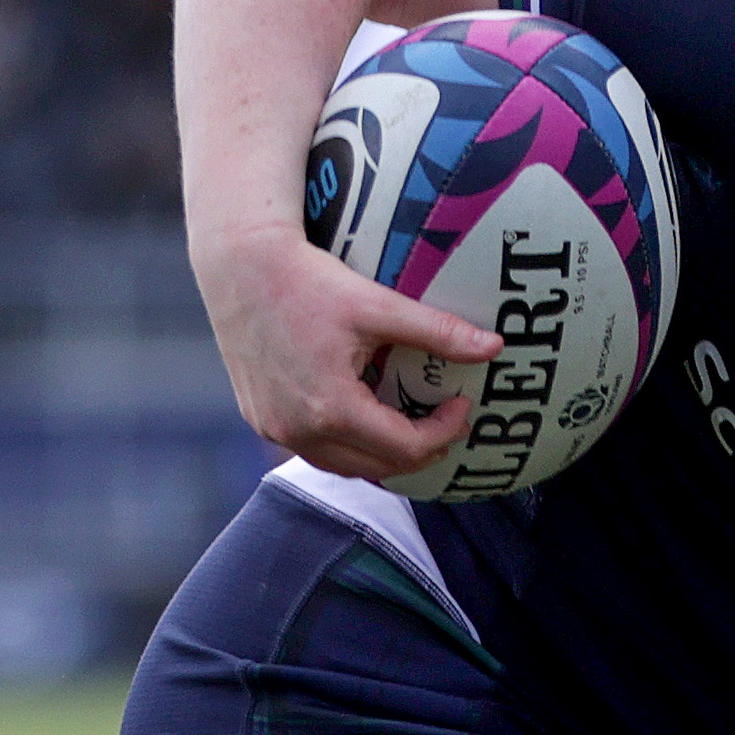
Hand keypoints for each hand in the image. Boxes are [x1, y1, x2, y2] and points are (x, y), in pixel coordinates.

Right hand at [192, 223, 498, 483]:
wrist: (240, 268)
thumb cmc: (307, 281)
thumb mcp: (378, 305)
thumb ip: (438, 332)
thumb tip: (495, 347)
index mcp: (331, 408)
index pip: (404, 448)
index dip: (443, 432)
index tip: (461, 404)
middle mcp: (298, 431)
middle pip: (376, 467)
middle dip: (418, 449)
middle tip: (444, 420)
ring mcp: (275, 430)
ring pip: (342, 466)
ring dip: (380, 453)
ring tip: (408, 423)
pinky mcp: (261, 420)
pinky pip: (313, 450)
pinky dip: (345, 442)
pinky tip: (363, 414)